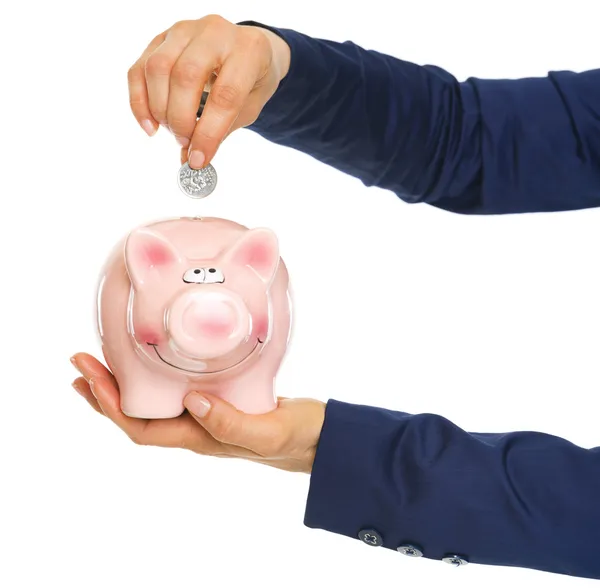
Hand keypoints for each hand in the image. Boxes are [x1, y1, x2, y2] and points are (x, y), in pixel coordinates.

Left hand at [70, 353, 324, 473]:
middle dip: (104, 393)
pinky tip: (153, 361)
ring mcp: (205, 414)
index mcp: (200, 438)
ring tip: (101, 364)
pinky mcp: (218, 399)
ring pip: (152, 402)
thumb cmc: (295, 437)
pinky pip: (174, 389)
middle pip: (137, 415)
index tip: (90, 377)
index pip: (142, 428)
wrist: (317, 437)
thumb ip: (231, 423)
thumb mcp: (267, 431)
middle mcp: (195, 427)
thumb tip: (191, 401)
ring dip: (123, 384)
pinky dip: (155, 375)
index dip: (111, 406)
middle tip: (80, 364)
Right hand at [127, 15, 290, 168]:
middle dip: (181, 119)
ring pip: (158, 69)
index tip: (199, 159)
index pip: (225, 95)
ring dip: (160, 110)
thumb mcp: (248, 108)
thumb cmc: (249, 82)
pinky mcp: (160, 38)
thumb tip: (190, 160)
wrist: (245, 50)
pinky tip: (151, 126)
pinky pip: (139, 70)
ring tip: (174, 132)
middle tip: (185, 142)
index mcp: (248, 51)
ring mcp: (184, 30)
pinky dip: (139, 103)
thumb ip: (221, 132)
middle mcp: (215, 32)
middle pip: (185, 76)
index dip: (209, 132)